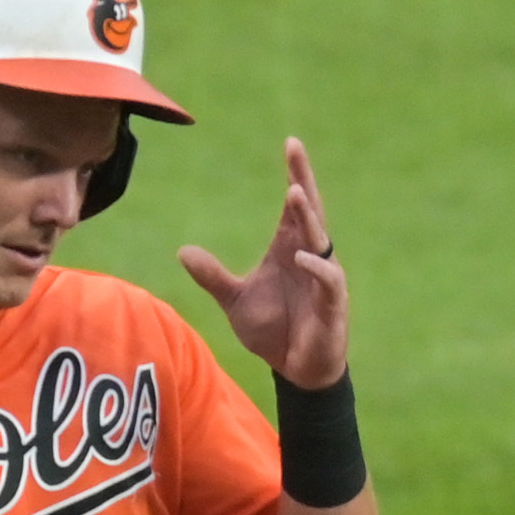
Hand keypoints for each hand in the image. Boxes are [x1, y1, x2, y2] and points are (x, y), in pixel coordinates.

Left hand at [177, 138, 349, 390]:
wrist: (296, 370)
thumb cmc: (273, 332)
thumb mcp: (235, 301)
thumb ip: (212, 276)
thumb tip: (182, 251)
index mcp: (289, 248)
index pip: (294, 205)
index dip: (295, 174)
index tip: (290, 144)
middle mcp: (310, 256)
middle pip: (310, 210)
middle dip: (303, 179)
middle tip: (294, 149)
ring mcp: (324, 278)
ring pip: (319, 239)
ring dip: (308, 217)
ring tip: (295, 193)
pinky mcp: (333, 303)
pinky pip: (328, 279)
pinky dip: (316, 267)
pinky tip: (300, 257)